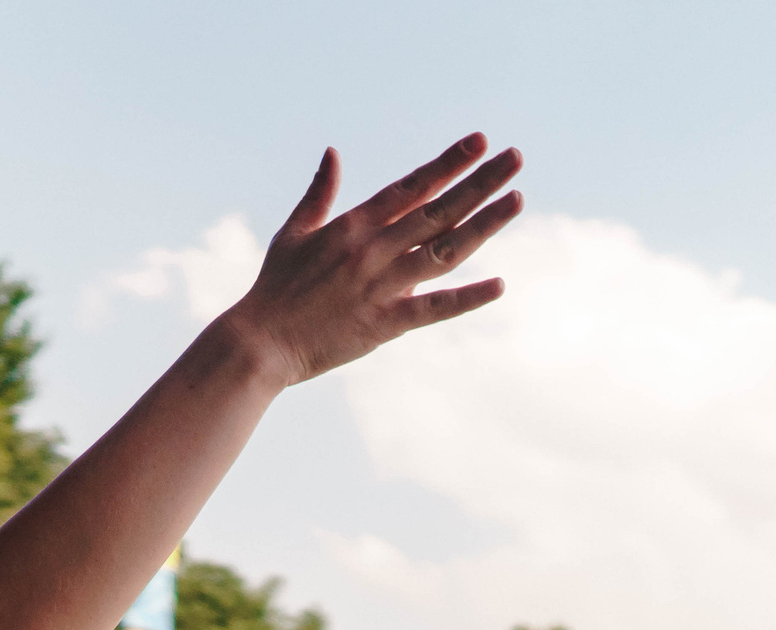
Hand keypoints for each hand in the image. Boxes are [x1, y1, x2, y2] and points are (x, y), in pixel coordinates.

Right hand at [219, 134, 523, 389]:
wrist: (259, 342)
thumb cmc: (274, 287)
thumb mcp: (294, 232)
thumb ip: (319, 193)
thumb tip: (333, 153)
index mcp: (354, 225)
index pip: (412, 186)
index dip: (447, 163)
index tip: (479, 142)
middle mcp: (373, 249)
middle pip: (439, 210)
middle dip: (480, 182)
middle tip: (515, 159)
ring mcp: (381, 286)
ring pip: (444, 251)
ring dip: (483, 226)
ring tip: (516, 201)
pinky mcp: (384, 324)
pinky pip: (434, 309)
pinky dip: (466, 299)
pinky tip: (498, 285)